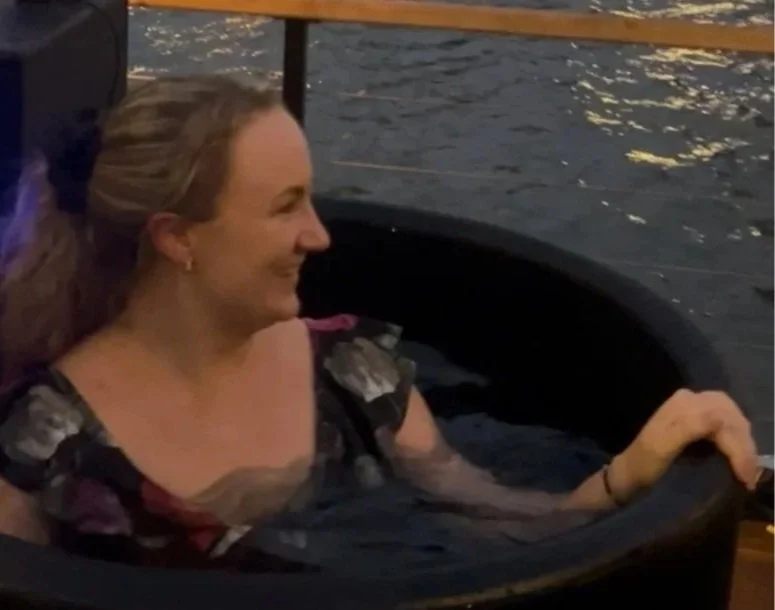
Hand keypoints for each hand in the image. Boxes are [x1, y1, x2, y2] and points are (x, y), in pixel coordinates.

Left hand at [611, 390, 757, 501]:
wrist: (628, 472)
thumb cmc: (643, 465)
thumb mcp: (659, 449)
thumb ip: (687, 429)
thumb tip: (718, 418)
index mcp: (681, 406)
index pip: (723, 420)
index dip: (739, 448)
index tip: (745, 478)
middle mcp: (688, 399)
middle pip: (731, 416)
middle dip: (744, 445)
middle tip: (749, 475)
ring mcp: (692, 405)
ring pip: (733, 416)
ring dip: (743, 442)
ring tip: (746, 468)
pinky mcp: (696, 415)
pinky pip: (727, 419)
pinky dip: (736, 437)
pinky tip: (738, 454)